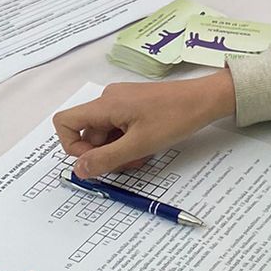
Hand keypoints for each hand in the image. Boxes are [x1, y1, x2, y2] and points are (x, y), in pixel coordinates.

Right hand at [54, 72, 235, 178]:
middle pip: (88, 133)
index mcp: (104, 104)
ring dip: (118, 151)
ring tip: (143, 155)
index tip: (96, 160)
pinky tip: (147, 147)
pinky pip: (119, 128)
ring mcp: (122, 101)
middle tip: (130, 162)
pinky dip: (128, 142)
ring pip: (105, 134)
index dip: (72, 146)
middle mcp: (108, 99)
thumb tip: (77, 171)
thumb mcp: (138, 145)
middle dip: (104, 154)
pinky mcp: (134, 105)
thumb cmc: (174, 118)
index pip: (65, 122)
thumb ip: (105, 159)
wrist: (206, 99)